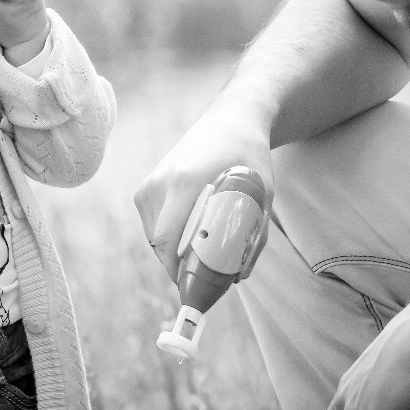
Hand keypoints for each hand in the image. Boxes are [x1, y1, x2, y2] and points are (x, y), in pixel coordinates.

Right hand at [133, 100, 274, 280]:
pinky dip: (168, 237)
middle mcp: (161, 182)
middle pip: (160, 243)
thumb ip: (255, 235)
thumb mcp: (264, 193)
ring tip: (201, 255)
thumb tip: (238, 275)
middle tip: (204, 278)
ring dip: (173, 252)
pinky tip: (190, 234)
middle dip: (178, 267)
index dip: (177, 270)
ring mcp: (150, 183)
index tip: (194, 287)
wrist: (228, 122)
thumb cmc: (248, 156)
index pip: (168, 238)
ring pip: (154, 236)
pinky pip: (152, 225)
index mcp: (186, 182)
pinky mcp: (146, 187)